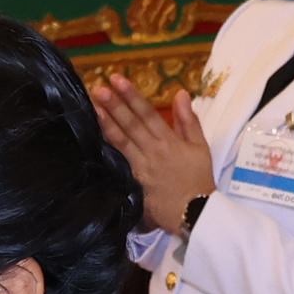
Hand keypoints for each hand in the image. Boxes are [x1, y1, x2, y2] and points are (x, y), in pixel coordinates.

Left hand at [88, 72, 217, 235]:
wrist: (195, 213)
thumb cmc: (198, 179)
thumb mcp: (200, 147)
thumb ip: (189, 120)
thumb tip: (180, 94)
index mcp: (169, 141)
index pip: (148, 113)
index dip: (132, 95)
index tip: (117, 80)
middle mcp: (153, 151)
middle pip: (131, 124)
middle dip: (115, 104)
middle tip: (99, 88)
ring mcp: (141, 167)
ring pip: (122, 141)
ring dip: (107, 123)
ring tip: (93, 106)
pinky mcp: (133, 182)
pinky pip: (118, 162)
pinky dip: (107, 149)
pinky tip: (96, 137)